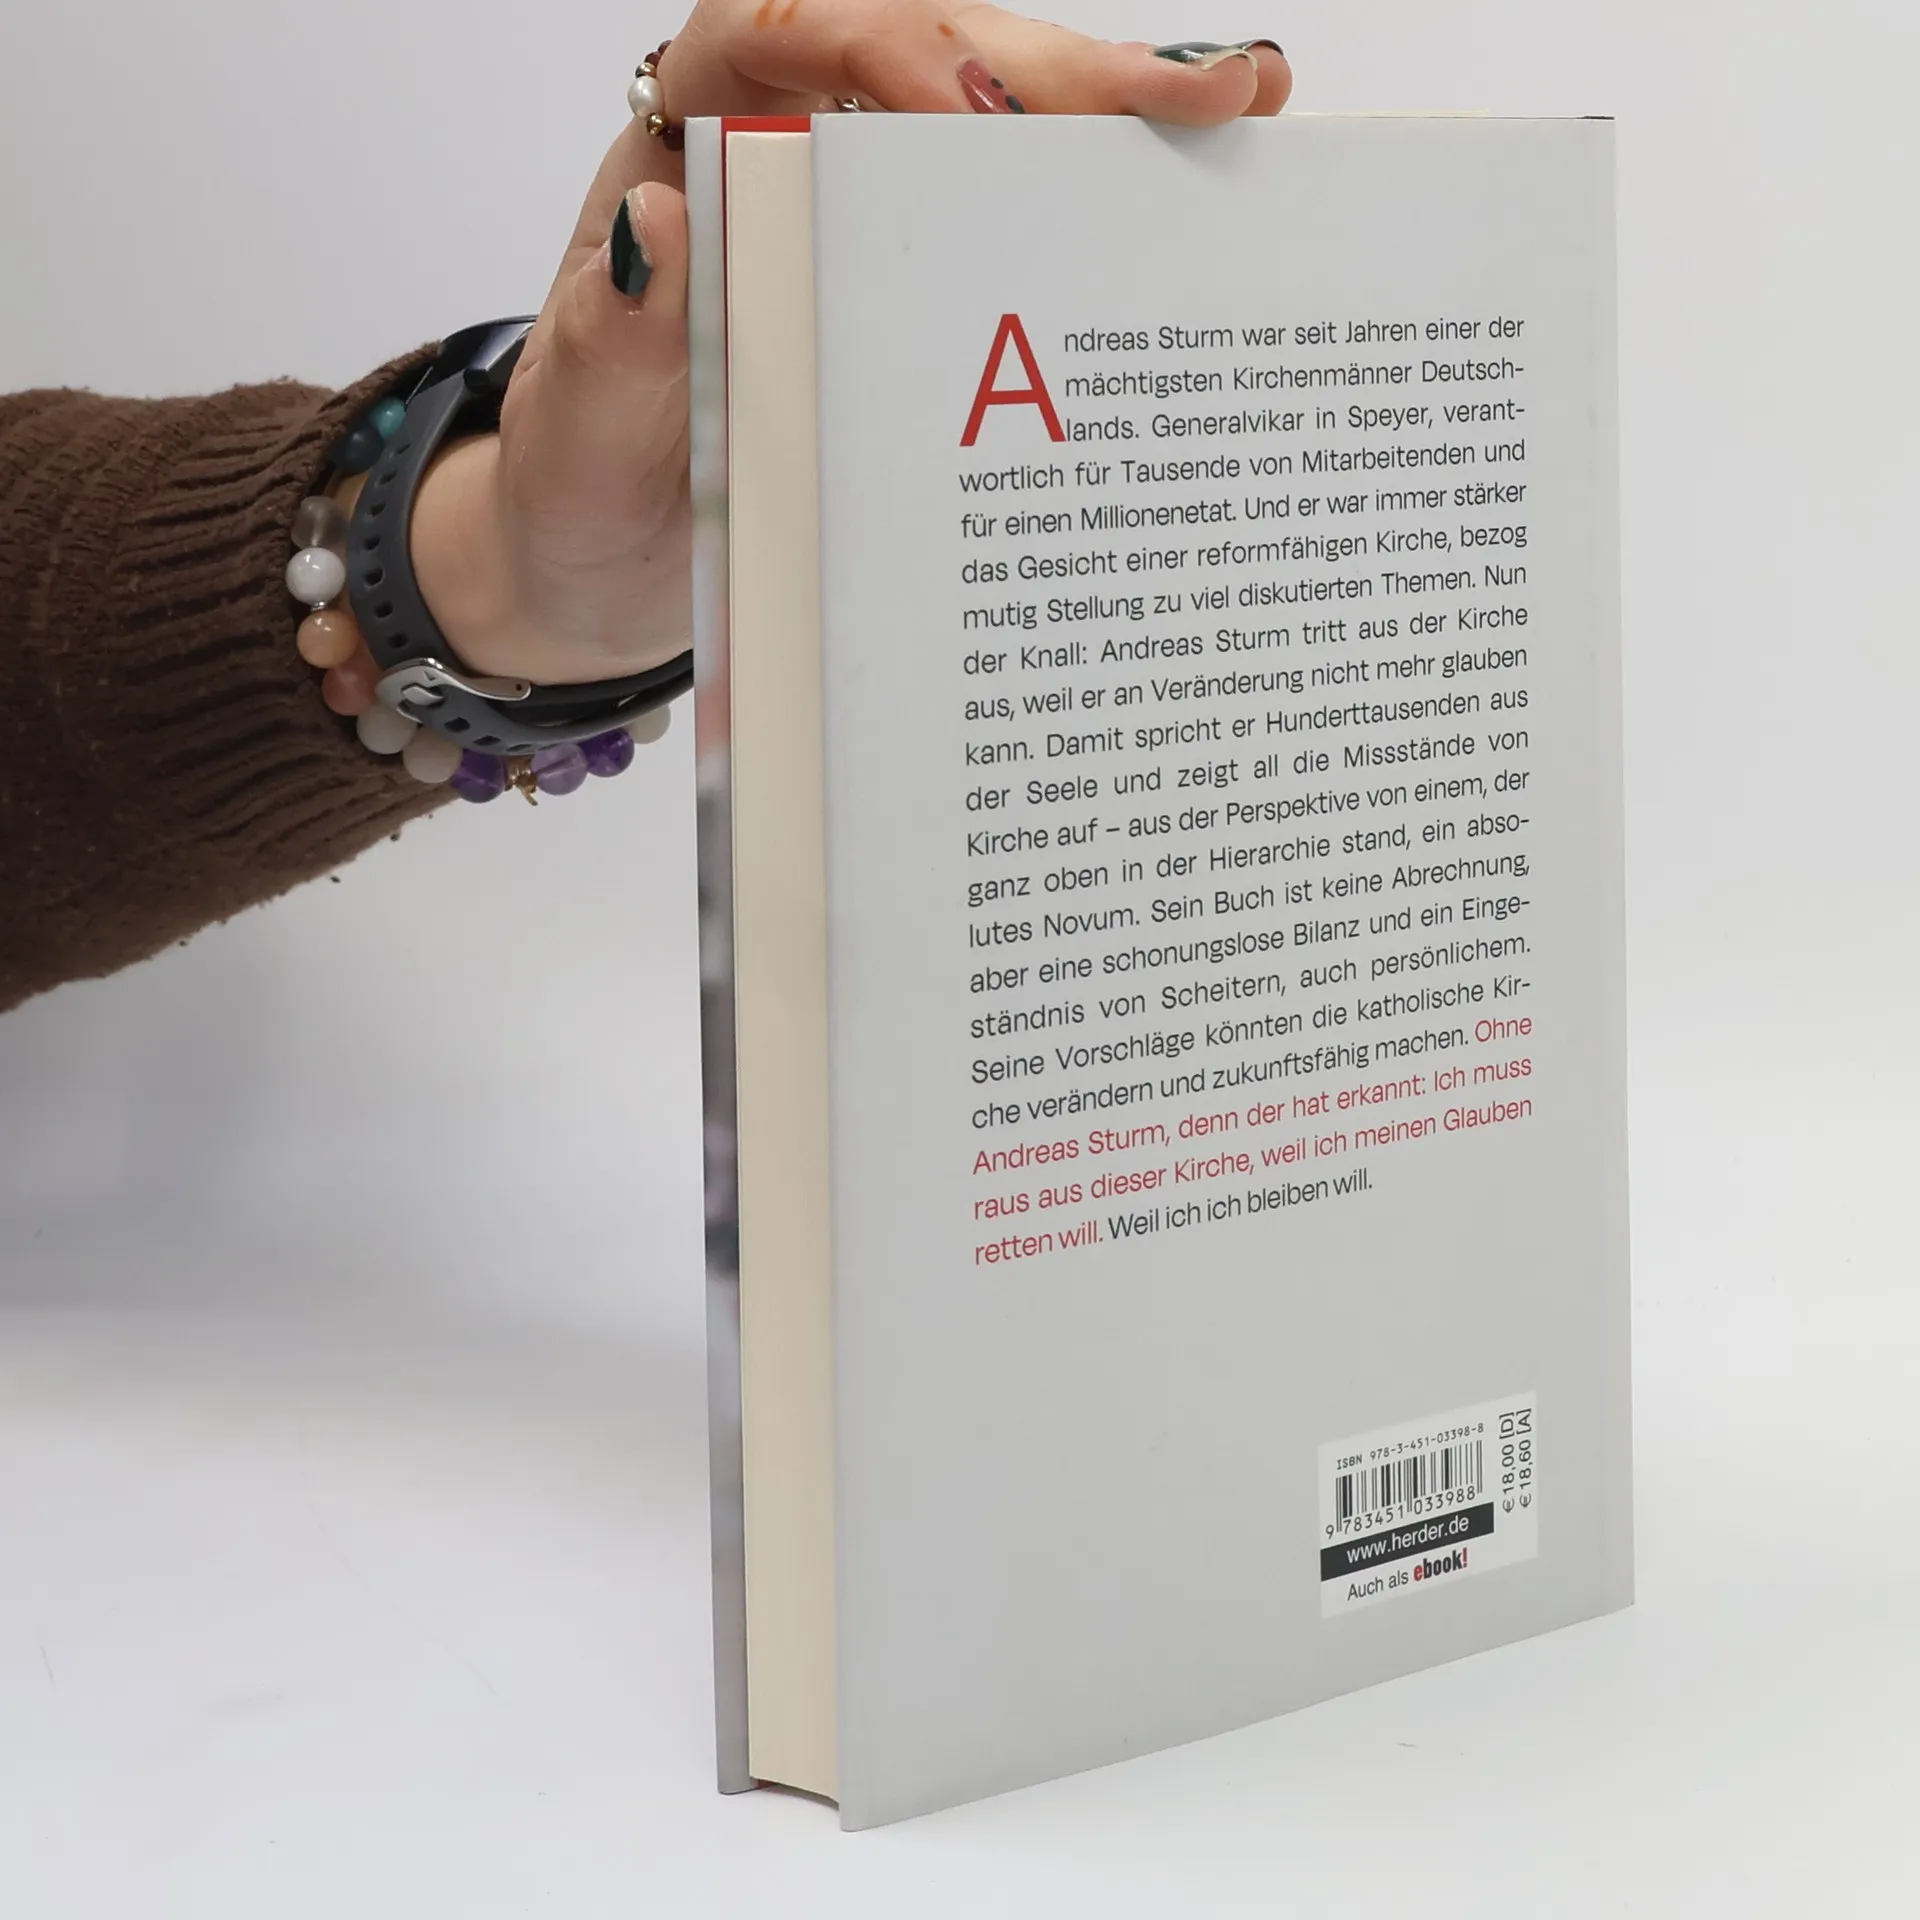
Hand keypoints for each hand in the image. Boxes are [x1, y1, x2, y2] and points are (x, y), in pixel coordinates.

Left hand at [409, 4, 1292, 687]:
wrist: (597, 560)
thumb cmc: (579, 473)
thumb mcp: (581, 415)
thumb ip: (613, 334)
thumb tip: (659, 234)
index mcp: (688, 137)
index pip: (781, 31)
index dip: (881, 47)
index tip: (965, 107)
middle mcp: (786, 146)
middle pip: (927, 54)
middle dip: (1058, 70)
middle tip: (1194, 89)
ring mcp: (861, 211)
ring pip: (991, 125)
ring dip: (1109, 118)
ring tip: (1240, 106)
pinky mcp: (910, 285)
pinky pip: (1007, 224)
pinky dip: (1097, 210)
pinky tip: (1193, 191)